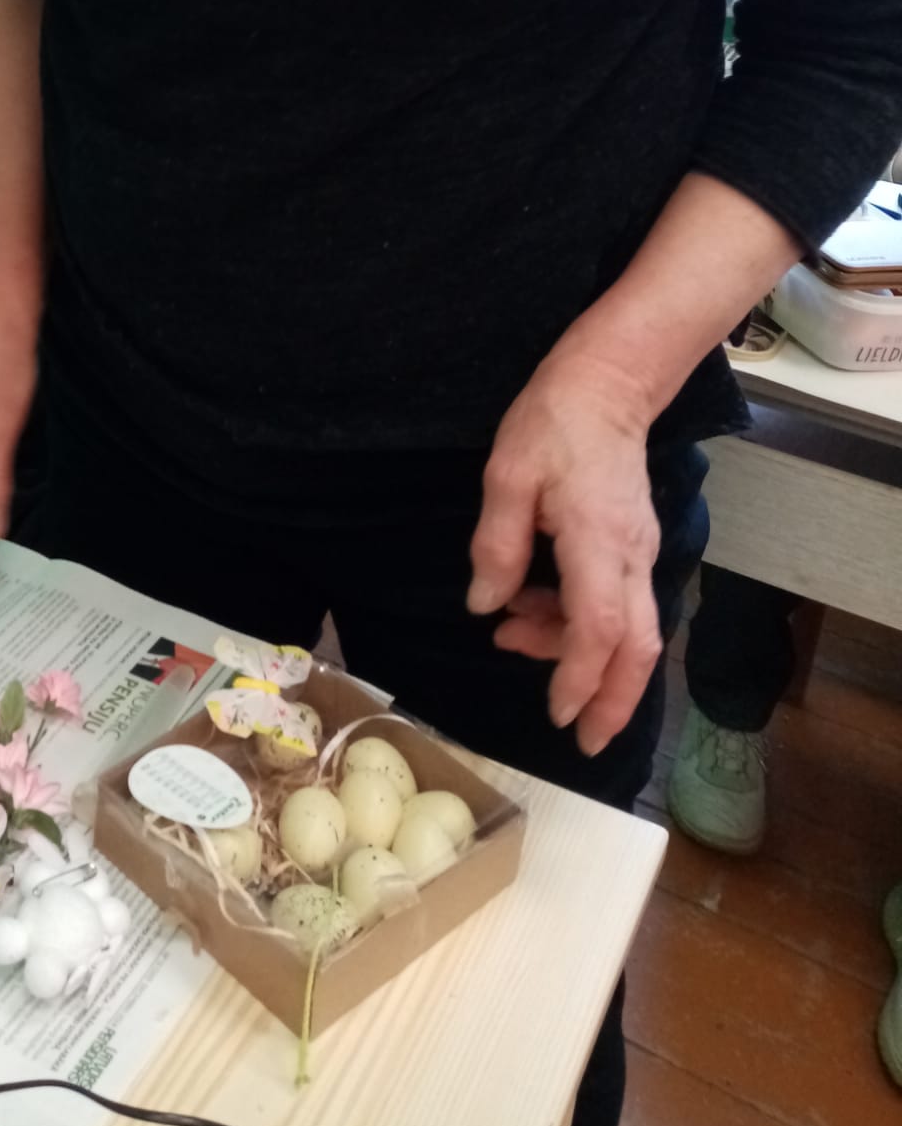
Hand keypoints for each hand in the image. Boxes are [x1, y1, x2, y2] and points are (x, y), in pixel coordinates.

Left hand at [466, 351, 662, 756]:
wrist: (608, 384)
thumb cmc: (555, 422)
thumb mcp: (507, 475)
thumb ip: (497, 545)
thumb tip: (486, 605)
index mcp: (598, 541)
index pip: (600, 628)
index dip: (581, 677)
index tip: (560, 714)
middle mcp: (632, 555)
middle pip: (637, 647)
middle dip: (615, 702)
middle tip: (584, 741)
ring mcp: (639, 551)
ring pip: (631, 630)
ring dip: (580, 654)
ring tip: (514, 638)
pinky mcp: (634, 545)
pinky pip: (620, 603)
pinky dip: (584, 624)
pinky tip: (535, 609)